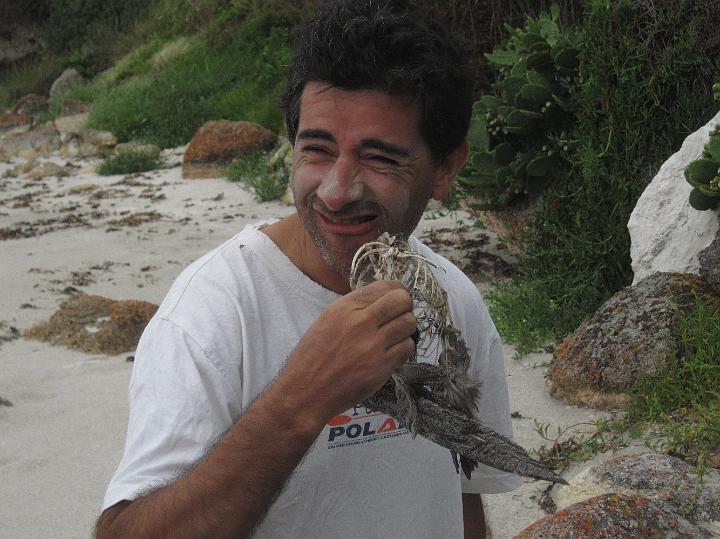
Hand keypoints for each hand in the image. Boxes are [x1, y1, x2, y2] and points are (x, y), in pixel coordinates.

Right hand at [278, 280, 415, 424]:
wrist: (306, 393)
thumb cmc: (312, 358)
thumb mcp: (327, 321)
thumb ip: (354, 308)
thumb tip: (382, 299)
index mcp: (344, 308)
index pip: (385, 286)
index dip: (396, 291)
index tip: (396, 299)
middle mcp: (360, 322)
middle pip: (402, 300)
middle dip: (405, 306)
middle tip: (399, 315)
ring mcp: (373, 345)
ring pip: (409, 323)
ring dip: (406, 328)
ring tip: (395, 336)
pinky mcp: (383, 366)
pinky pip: (407, 347)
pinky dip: (404, 348)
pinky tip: (392, 352)